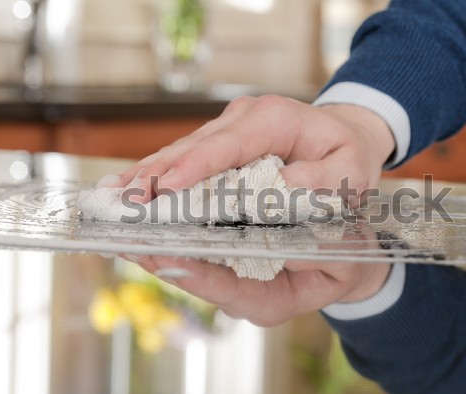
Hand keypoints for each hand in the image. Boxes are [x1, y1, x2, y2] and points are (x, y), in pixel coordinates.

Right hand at [118, 96, 394, 207]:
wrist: (344, 138)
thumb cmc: (348, 158)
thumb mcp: (352, 172)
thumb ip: (323, 183)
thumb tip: (278, 190)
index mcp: (276, 121)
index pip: (230, 144)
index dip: (196, 166)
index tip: (167, 187)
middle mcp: (245, 119)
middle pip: (193, 147)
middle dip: (156, 175)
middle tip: (121, 201)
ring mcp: (229, 128)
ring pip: (182, 152)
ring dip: (149, 176)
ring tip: (113, 199)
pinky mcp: (222, 142)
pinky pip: (187, 160)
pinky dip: (160, 177)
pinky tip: (134, 190)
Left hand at [125, 222, 390, 326]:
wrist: (346, 254)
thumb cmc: (347, 258)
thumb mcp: (345, 258)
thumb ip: (320, 258)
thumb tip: (291, 248)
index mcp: (270, 300)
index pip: (224, 288)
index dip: (193, 272)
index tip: (161, 253)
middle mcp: (241, 290)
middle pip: (194, 272)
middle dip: (158, 251)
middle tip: (123, 232)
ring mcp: (231, 272)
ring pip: (186, 256)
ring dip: (156, 235)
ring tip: (125, 211)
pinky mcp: (225, 252)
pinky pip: (193, 239)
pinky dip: (172, 220)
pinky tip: (152, 199)